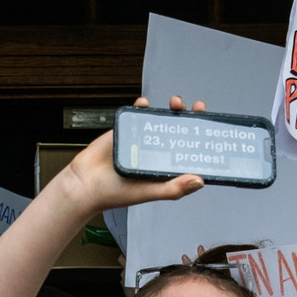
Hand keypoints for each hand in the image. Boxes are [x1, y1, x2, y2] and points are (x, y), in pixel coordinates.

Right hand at [62, 95, 205, 213]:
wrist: (85, 183)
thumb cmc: (116, 193)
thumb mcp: (150, 192)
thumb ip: (174, 189)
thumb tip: (199, 181)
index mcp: (166, 167)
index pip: (189, 150)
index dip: (201, 137)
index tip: (211, 126)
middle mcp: (157, 152)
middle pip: (179, 131)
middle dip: (189, 117)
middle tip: (195, 108)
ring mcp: (142, 139)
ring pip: (161, 120)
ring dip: (170, 109)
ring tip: (175, 103)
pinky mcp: (126, 130)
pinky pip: (137, 114)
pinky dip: (142, 106)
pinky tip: (145, 102)